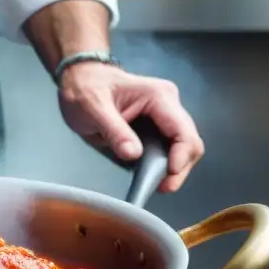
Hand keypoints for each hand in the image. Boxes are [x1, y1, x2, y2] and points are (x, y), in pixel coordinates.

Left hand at [58, 62, 204, 192]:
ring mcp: (165, 116)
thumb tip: (133, 155)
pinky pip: (168, 150)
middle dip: (178, 168)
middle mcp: (169, 105)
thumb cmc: (85, 88)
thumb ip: (114, 131)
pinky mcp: (158, 127)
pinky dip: (162, 165)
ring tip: (154, 185)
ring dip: (172, 169)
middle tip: (160, 188)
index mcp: (158, 96)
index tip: (166, 179)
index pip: (183, 132)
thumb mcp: (93, 109)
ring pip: (183, 149)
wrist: (79, 80)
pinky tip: (148, 175)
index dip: (180, 158)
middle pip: (189, 143)